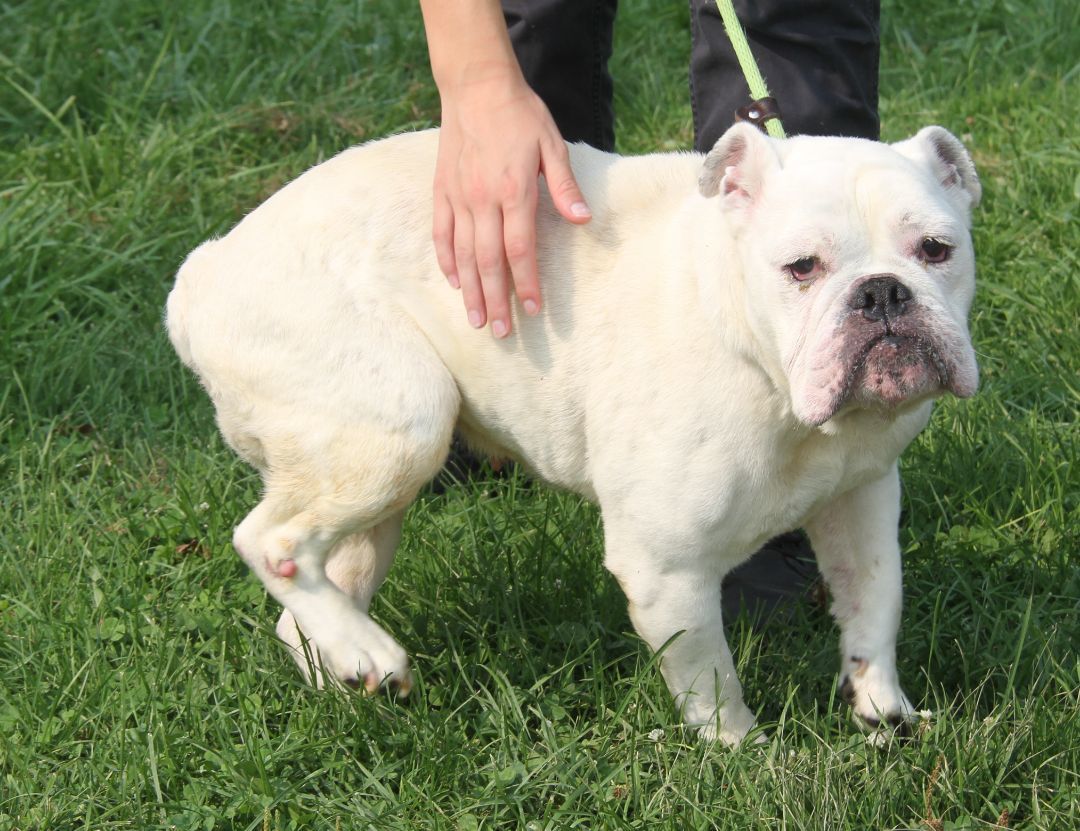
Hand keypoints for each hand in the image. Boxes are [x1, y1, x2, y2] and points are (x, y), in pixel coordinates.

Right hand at [432, 70, 590, 336]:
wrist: (475, 85)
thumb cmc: (520, 115)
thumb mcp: (552, 144)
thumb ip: (565, 185)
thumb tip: (583, 219)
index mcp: (513, 190)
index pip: (519, 248)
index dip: (525, 282)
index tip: (532, 310)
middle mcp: (482, 198)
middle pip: (487, 260)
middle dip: (495, 299)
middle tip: (500, 332)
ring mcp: (458, 196)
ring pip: (461, 254)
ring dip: (470, 291)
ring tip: (476, 320)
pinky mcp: (441, 190)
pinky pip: (441, 233)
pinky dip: (446, 261)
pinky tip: (455, 283)